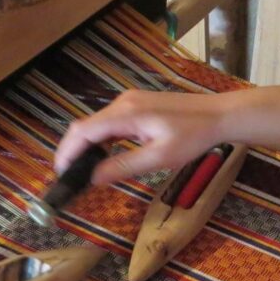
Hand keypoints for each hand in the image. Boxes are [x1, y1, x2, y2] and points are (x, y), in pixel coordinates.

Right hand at [55, 89, 225, 184]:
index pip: (83, 131)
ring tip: (82, 172)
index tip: (60, 174)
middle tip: (68, 178)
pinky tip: (103, 157)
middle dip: (73, 151)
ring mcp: (130, 102)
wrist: (219, 115)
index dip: (67, 152)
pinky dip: (101, 140)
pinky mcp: (138, 105)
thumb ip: (124, 166)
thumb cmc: (193, 136)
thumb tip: (93, 178)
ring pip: (97, 125)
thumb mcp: (160, 157)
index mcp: (125, 112)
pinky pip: (111, 123)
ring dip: (87, 147)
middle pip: (86, 126)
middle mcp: (123, 103)